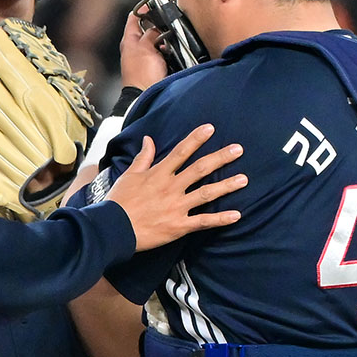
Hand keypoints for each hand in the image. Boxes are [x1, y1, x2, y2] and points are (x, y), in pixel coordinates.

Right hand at [107, 125, 246, 251]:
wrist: (113, 228)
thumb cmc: (119, 202)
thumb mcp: (129, 175)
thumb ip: (143, 157)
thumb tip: (149, 139)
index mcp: (158, 174)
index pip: (181, 152)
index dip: (196, 139)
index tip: (211, 128)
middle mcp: (171, 187)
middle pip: (200, 169)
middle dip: (220, 158)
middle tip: (238, 150)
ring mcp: (176, 206)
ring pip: (206, 193)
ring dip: (226, 186)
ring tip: (243, 179)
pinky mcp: (178, 226)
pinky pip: (203, 221)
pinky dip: (220, 219)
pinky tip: (236, 215)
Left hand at [120, 8, 167, 89]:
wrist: (146, 95)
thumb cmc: (141, 75)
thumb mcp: (146, 47)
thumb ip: (151, 33)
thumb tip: (157, 26)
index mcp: (129, 40)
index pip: (134, 18)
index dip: (143, 9)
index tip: (152, 4)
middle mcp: (135, 48)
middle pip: (147, 29)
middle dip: (157, 26)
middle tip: (165, 25)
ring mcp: (145, 57)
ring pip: (157, 41)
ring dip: (163, 40)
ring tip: (167, 43)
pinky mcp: (153, 66)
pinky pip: (162, 53)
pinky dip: (167, 51)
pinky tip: (169, 54)